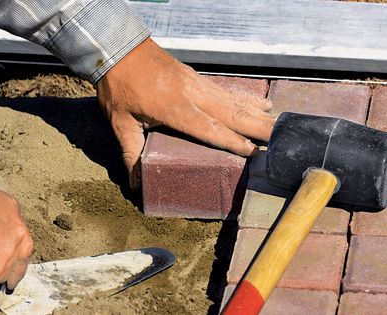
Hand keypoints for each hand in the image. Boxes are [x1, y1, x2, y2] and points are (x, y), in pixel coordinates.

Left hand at [97, 38, 274, 188]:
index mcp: (174, 108)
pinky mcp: (197, 76)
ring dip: (257, 113)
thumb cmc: (119, 86)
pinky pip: (227, 90)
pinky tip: (261, 102)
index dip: (232, 141)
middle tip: (282, 137)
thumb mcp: (120, 122)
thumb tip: (134, 184)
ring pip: (233, 100)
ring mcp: (197, 83)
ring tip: (279, 122)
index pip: (210, 129)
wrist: (118, 47)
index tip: (254, 152)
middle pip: (231, 113)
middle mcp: (192, 95)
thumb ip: (130, 152)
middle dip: (258, 127)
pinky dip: (246, 97)